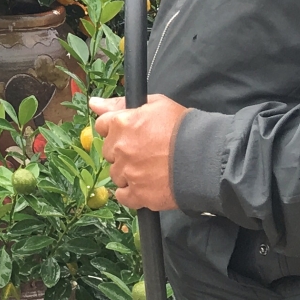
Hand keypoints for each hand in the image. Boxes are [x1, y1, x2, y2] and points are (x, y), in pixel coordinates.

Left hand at [89, 95, 187, 211]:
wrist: (206, 157)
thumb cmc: (183, 127)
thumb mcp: (155, 104)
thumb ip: (120, 104)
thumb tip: (93, 103)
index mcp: (121, 124)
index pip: (102, 126)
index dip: (115, 129)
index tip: (128, 133)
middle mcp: (119, 148)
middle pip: (108, 151)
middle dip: (121, 150)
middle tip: (143, 151)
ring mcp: (128, 173)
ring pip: (116, 174)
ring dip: (127, 171)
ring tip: (149, 169)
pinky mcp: (138, 194)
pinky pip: (123, 196)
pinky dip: (131, 192)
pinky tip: (145, 186)